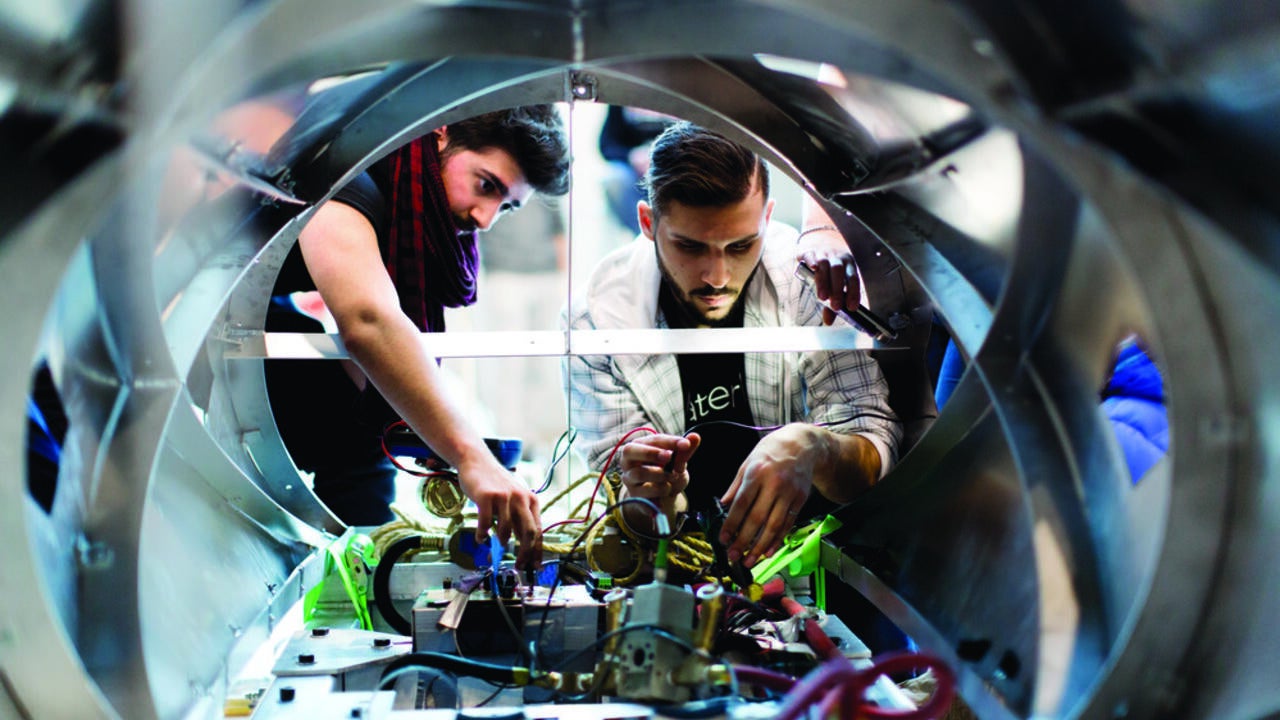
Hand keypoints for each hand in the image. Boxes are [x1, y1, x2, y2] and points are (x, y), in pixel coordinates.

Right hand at [456, 456, 542, 569]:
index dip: (537, 550)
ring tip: (495, 548)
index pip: (538, 530)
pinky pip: (486, 523)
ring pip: (507, 530)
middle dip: (525, 553)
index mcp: (531, 499)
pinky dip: (483, 535)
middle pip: (529, 532)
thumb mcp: (514, 498)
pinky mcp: (487, 496)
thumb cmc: (495, 484)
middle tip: (519, 565)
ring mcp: (504, 496)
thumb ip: (519, 518)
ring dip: (502, 543)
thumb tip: (523, 545)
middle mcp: (521, 497)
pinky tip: (481, 538)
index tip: (534, 566)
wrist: (476, 461)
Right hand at [618, 433, 700, 516]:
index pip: (653, 440)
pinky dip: (662, 490)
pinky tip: (668, 490)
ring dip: (661, 475)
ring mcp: (629, 477)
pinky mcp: (633, 494)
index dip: (670, 441)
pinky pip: (646, 491)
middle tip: (669, 457)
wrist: (662, 497)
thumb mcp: (677, 461)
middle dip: (651, 453)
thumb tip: (695, 437)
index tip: (686, 444)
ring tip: (673, 477)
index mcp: (640, 445)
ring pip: (639, 473)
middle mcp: (629, 459)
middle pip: (630, 451)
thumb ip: (685, 451)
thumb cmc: (667, 472)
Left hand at [719, 424, 828, 566]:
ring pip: (774, 525)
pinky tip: (768, 551)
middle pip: (757, 518)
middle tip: (733, 556)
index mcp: (756, 473)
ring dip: (760, 546)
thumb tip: (723, 505)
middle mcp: (773, 484)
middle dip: (744, 541)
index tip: (723, 539)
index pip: (741, 504)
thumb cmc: (771, 451)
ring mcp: (789, 492)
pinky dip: (777, 539)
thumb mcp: (748, 462)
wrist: (802, 444)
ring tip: (750, 561)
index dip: (731, 524)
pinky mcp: (800, 499)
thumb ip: (735, 485)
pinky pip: (787, 523)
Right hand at [797, 228, 860, 325]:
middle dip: (838, 290)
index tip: (851, 307)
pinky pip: (811, 255)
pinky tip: (813, 268)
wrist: (818, 241)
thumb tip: (829, 321)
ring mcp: (823, 253)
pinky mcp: (809, 252)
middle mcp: (837, 257)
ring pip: (825, 265)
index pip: (853, 278)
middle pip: (839, 271)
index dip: (853, 293)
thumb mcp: (833, 283)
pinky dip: (812, 261)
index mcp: (848, 264)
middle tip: (835, 305)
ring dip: (824, 281)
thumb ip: (831, 302)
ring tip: (823, 297)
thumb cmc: (828, 268)